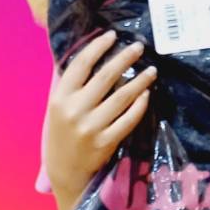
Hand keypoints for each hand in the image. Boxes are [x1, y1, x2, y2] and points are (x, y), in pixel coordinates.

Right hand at [44, 31, 157, 209]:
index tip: (112, 35)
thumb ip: (72, 86)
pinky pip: (129, 119)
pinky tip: (147, 94)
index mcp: (60, 97)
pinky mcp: (106, 142)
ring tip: (152, 70)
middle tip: (139, 47)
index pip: (81, 64)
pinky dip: (139, 105)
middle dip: (125, 58)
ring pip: (122, 96)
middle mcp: (75, 110)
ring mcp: (91, 127)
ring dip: (140, 80)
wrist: (65, 173)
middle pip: (105, 76)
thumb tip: (93, 56)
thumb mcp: (58, 108)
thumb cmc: (62, 135)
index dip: (98, 47)